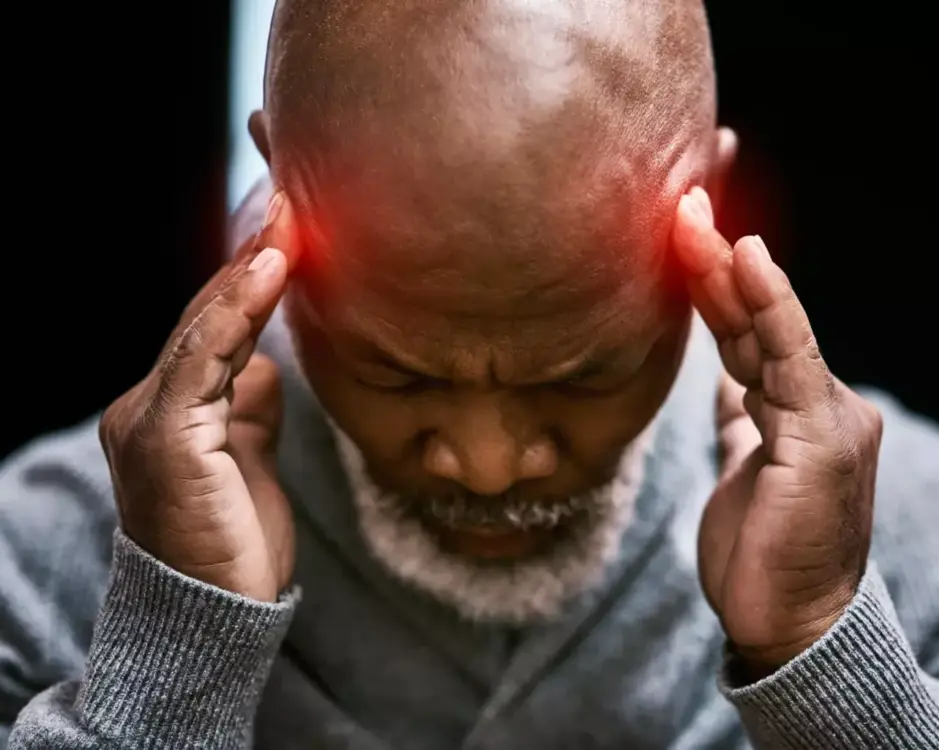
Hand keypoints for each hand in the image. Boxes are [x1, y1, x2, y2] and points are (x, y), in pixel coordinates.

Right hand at [99, 191, 298, 601]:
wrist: (214, 619)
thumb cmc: (235, 545)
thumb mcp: (250, 463)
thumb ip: (250, 410)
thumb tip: (267, 366)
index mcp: (169, 409)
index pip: (214, 327)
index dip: (250, 275)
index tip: (289, 227)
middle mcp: (147, 404)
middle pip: (206, 314)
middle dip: (250, 254)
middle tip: (289, 198)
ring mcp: (150, 418)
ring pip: (204, 326)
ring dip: (248, 267)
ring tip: (286, 217)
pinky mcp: (165, 437)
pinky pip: (205, 359)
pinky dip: (236, 310)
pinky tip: (269, 268)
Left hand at [673, 187, 882, 669]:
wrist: (789, 625)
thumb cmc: (763, 553)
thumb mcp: (743, 470)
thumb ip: (742, 420)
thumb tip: (724, 382)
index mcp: (798, 408)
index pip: (749, 331)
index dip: (714, 281)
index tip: (678, 232)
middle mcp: (822, 401)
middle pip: (757, 319)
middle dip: (715, 260)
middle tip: (679, 201)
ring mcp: (829, 416)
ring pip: (769, 329)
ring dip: (726, 272)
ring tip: (690, 218)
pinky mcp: (822, 436)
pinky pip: (788, 358)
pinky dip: (769, 306)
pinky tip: (744, 259)